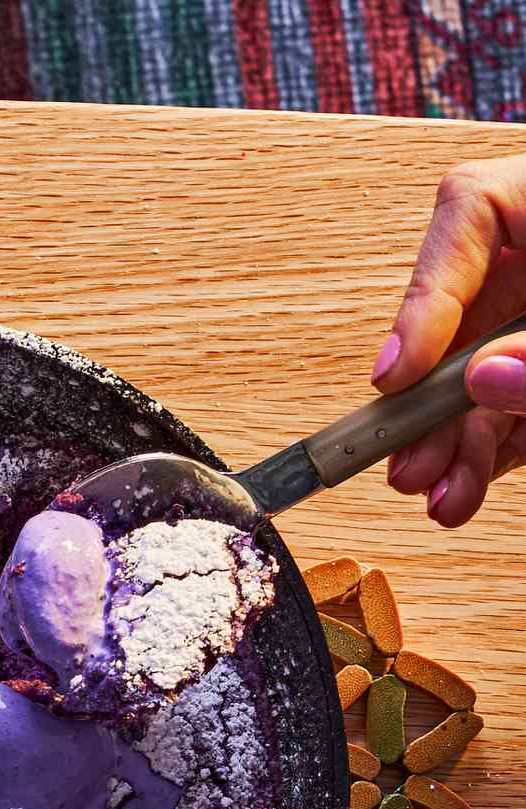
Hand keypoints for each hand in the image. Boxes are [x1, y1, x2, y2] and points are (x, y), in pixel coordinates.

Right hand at [374, 155, 525, 527]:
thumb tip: (482, 379)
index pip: (468, 212)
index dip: (424, 296)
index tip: (396, 373)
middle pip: (465, 313)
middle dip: (432, 400)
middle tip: (403, 460)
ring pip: (483, 374)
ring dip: (453, 444)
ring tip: (437, 495)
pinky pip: (512, 407)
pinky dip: (488, 453)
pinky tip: (463, 492)